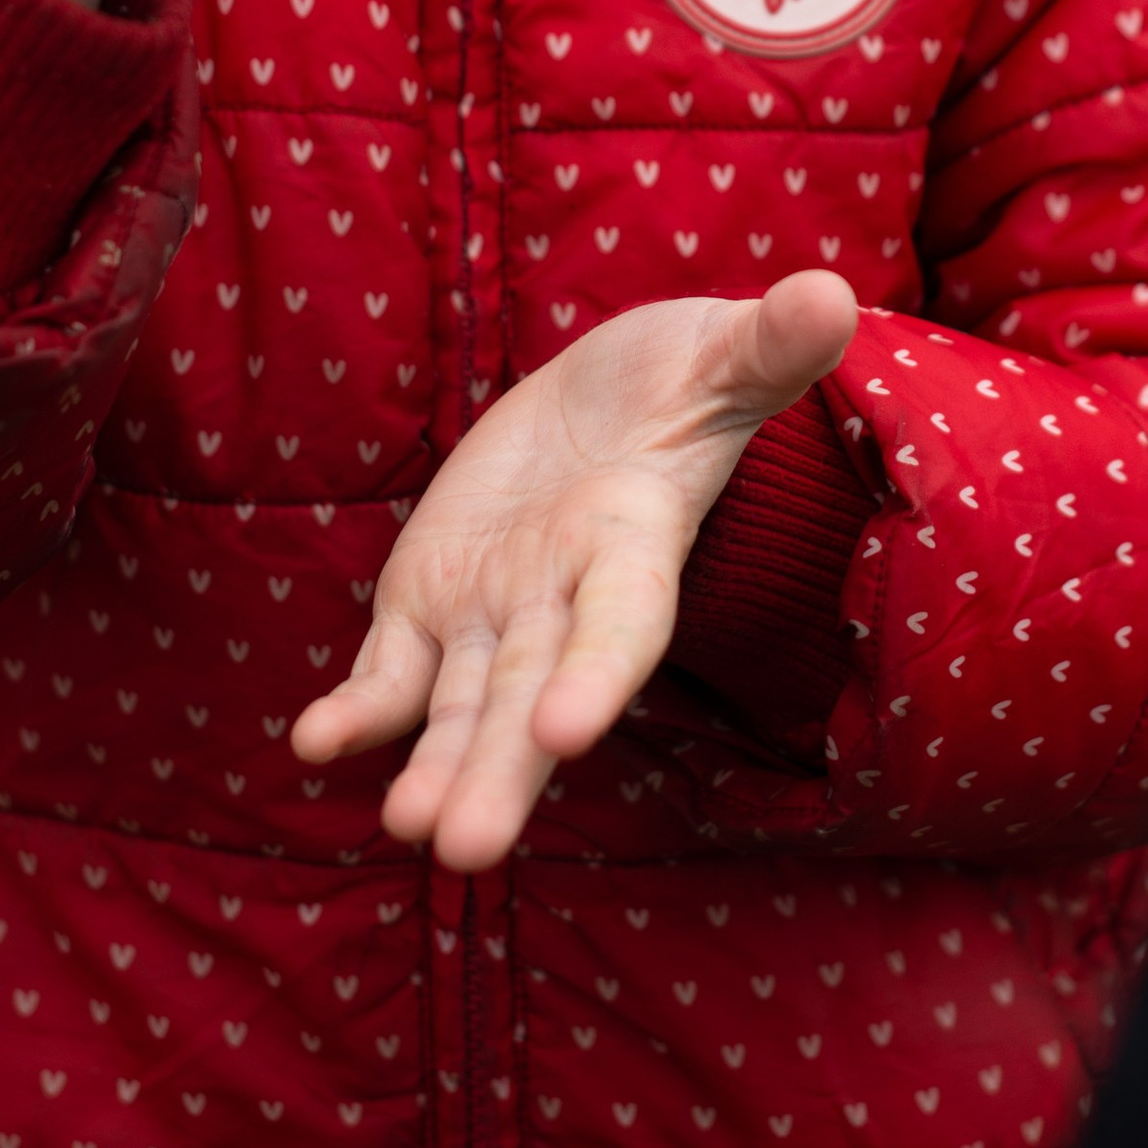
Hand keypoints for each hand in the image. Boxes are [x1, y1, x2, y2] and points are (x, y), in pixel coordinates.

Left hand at [290, 271, 859, 870]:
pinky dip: (356, 710)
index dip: (596, 677)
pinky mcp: (428, 604)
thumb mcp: (720, 354)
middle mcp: (563, 603)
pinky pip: (388, 673)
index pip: (620, 625)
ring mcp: (493, 615)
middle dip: (497, 774)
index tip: (561, 735)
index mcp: (634, 547)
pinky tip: (314, 743)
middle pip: (527, 699)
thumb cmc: (681, 377)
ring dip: (433, 769)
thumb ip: (766, 348)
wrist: (612, 402)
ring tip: (407, 830)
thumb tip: (833, 297)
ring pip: (459, 708)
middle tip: (462, 850)